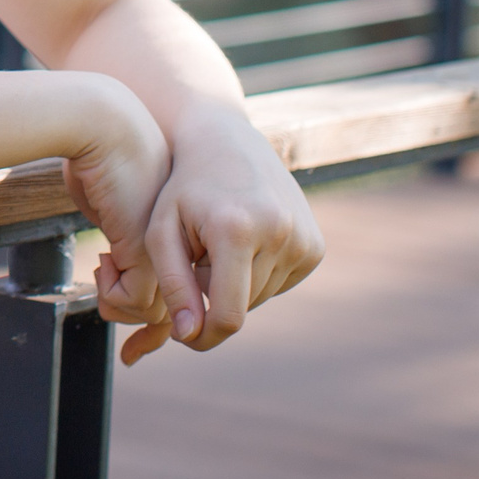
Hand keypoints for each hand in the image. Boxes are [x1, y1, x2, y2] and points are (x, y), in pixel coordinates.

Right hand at [52, 76, 171, 334]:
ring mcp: (176, 249)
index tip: (128, 314)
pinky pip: (137, 301)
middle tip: (108, 292)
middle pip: (172, 305)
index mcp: (188, 226)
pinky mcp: (153, 252)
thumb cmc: (100, 152)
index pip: (186, 285)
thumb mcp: (119, 203)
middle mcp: (190, 242)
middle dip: (135, 315)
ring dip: (118, 302)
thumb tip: (117, 265)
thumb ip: (126, 236)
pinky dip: (111, 294)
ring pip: (156, 311)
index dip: (155, 309)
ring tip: (102, 269)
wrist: (101, 123)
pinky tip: (103, 260)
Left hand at [115, 104, 322, 363]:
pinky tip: (242, 241)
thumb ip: (173, 285)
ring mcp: (305, 239)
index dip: (203, 336)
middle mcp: (280, 233)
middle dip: (213, 295)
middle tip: (195, 257)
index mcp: (237, 229)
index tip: (181, 335)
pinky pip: (279, 284)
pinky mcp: (316, 246)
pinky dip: (256, 274)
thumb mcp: (162, 232)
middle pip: (243, 307)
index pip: (228, 315)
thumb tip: (190, 335)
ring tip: (218, 244)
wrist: (226, 142)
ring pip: (261, 297)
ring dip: (235, 284)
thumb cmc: (183, 188)